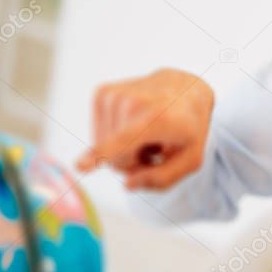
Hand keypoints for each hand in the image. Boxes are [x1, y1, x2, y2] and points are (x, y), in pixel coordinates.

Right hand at [76, 68, 214, 190]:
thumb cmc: (189, 128)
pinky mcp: (102, 92)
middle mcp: (133, 102)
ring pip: (103, 147)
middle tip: (156, 146)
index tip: (79, 165)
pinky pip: (98, 134)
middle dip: (134, 161)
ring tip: (147, 132)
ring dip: (125, 147)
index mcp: (158, 119)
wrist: (185, 87)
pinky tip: (134, 124)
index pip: (124, 141)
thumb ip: (162, 179)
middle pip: (116, 159)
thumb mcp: (191, 159)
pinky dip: (115, 135)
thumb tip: (126, 184)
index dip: (101, 155)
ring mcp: (114, 94)